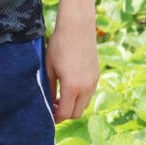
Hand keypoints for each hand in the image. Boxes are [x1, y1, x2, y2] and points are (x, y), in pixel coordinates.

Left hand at [46, 0, 99, 122]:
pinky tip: (71, 86)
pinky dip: (81, 96)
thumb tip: (48, 103)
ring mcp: (93, 81)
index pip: (65, 113)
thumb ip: (49, 88)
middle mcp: (86, 87)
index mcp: (72, 87)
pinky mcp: (97, 75)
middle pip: (77, 113)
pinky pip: (90, 93)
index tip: (49, 114)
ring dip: (74, 105)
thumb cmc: (60, 45)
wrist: (77, 27)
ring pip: (84, 104)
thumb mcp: (50, 68)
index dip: (56, 118)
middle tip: (54, 106)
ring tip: (61, 96)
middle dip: (65, 113)